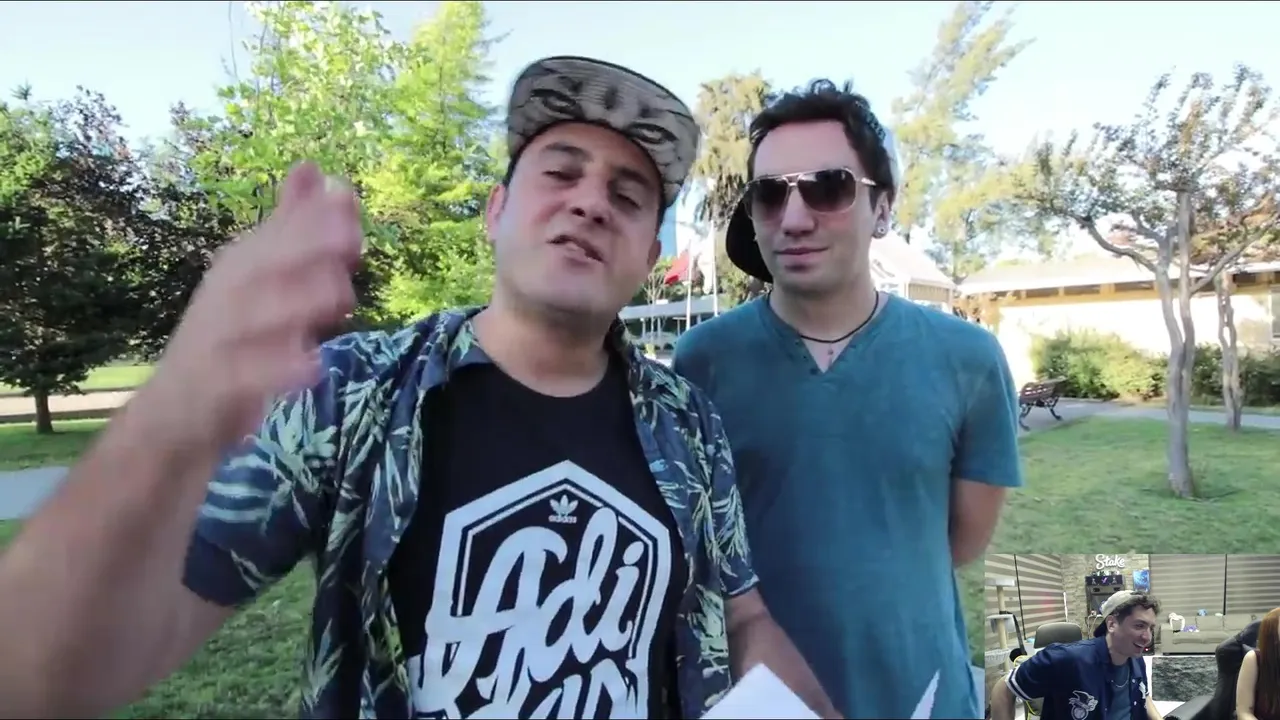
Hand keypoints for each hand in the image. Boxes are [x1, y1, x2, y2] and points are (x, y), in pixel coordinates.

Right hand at [139, 162, 362, 450]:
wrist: (174, 417)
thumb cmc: (231, 342)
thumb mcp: (260, 282)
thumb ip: (291, 231)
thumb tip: (315, 170)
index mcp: (239, 269)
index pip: (275, 233)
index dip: (312, 217)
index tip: (350, 200)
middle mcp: (223, 298)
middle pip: (260, 266)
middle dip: (303, 248)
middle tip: (351, 240)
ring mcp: (214, 342)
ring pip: (251, 317)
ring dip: (295, 303)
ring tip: (340, 295)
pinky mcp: (211, 389)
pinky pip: (242, 378)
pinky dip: (275, 372)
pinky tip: (312, 365)